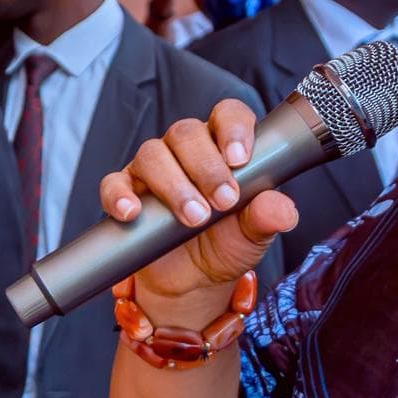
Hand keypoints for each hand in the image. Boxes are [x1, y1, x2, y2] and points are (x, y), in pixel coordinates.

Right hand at [98, 99, 297, 328]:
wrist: (193, 282)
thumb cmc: (225, 245)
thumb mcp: (254, 235)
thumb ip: (268, 217)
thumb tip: (282, 209)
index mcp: (222, 147)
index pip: (227, 115)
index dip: (233, 128)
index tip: (240, 158)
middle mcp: (185, 152)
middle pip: (186, 133)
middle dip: (206, 167)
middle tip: (223, 201)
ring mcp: (152, 170)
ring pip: (152, 154)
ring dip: (173, 185)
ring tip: (193, 218)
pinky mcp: (126, 193)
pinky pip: (114, 184)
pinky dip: (120, 196)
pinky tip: (134, 213)